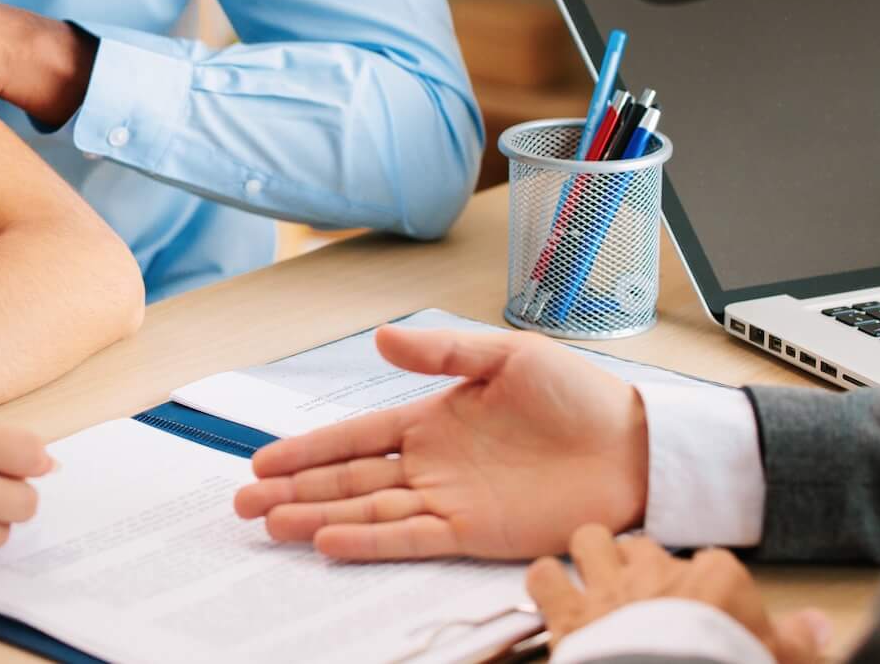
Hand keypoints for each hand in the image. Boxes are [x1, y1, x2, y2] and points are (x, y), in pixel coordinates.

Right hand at [234, 323, 646, 559]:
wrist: (635, 445)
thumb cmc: (579, 396)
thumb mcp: (507, 355)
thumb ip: (443, 352)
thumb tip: (381, 338)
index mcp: (432, 419)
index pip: (355, 437)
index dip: (308, 449)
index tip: (263, 459)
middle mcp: (432, 464)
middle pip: (348, 480)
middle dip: (295, 490)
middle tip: (244, 501)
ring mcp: (450, 500)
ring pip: (369, 511)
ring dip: (318, 517)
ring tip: (272, 524)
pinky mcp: (475, 532)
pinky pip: (411, 538)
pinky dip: (370, 541)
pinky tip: (330, 541)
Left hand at [530, 527, 829, 663]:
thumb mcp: (779, 660)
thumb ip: (799, 641)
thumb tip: (820, 625)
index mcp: (716, 578)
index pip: (714, 565)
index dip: (707, 589)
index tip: (707, 613)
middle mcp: (659, 570)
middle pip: (645, 547)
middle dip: (642, 566)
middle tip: (646, 597)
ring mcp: (609, 587)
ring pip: (590, 540)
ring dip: (590, 557)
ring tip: (597, 582)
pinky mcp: (568, 613)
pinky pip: (543, 576)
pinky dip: (545, 586)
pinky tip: (553, 599)